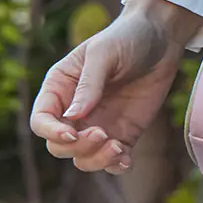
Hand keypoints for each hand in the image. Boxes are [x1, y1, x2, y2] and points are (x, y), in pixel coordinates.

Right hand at [29, 0, 202, 173]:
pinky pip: (113, 161)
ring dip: (97, 160)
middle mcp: (75, 112)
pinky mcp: (123, 134)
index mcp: (60, 88)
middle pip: (59, 146)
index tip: (72, 133)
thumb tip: (72, 117)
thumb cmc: (126, 37)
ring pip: (84, 158)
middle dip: (78, 147)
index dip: (50, 132)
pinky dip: (116, 165)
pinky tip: (127, 158)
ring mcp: (98, 125)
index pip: (41, 121)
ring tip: (117, 147)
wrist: (161, 38)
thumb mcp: (104, 53)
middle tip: (102, 133)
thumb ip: (89, 84)